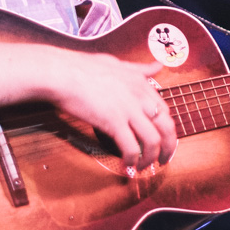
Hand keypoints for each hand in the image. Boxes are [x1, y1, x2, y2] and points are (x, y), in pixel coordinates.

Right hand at [45, 49, 175, 171]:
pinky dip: (131, 161)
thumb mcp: (117, 63)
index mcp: (141, 83)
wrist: (61, 73)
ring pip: (153, 141)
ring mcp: (128, 109)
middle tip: (162, 160)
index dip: (166, 129)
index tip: (162, 140)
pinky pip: (131, 148)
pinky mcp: (113, 121)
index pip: (165, 110)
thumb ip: (139, 69)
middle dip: (168, 148)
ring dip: (150, 158)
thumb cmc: (82, 67)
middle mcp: (139, 96)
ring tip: (142, 167)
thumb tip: (157, 65)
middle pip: (166, 127)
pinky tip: (126, 166)